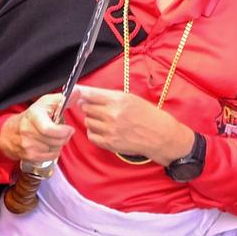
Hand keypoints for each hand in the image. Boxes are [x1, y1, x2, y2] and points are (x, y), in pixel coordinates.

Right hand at [0, 93, 73, 165]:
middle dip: (64, 137)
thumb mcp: (45, 103)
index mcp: (33, 115)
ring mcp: (27, 145)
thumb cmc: (31, 116)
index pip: (49, 129)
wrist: (9, 132)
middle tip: (62, 132)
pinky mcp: (28, 155)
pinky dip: (53, 152)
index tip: (69, 129)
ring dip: (58, 144)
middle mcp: (27, 131)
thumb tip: (77, 93)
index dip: (63, 132)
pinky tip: (49, 145)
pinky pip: (50, 157)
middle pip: (56, 141)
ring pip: (55, 149)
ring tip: (52, 137)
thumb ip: (62, 99)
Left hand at [70, 87, 193, 164]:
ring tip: (104, 120)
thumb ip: (108, 96)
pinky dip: (94, 132)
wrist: (160, 135)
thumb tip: (86, 93)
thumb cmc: (147, 115)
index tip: (76, 93)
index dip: (81, 93)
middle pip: (86, 108)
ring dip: (92, 120)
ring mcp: (110, 129)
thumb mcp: (130, 98)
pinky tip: (103, 130)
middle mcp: (112, 114)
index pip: (90, 94)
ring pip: (87, 121)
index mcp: (118, 100)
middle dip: (89, 107)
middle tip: (97, 108)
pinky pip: (91, 135)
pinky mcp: (109, 143)